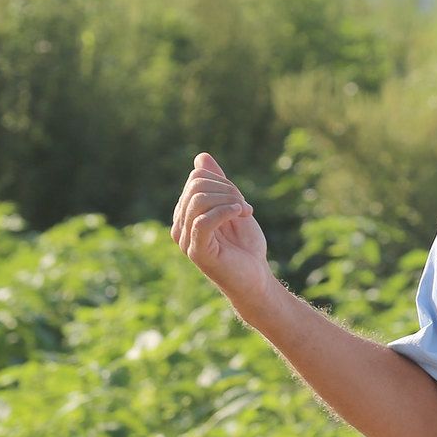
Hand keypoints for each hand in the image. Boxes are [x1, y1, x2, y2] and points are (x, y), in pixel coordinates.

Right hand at [171, 152, 273, 307]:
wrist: (256, 279)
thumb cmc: (245, 247)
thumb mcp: (233, 206)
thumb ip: (218, 183)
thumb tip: (201, 157)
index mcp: (186, 213)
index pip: (196, 178)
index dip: (222, 182)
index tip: (240, 199)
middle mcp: (180, 226)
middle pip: (195, 186)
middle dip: (226, 189)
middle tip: (245, 207)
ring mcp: (186, 240)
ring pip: (198, 200)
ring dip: (229, 200)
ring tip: (245, 212)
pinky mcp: (197, 252)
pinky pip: (202, 221)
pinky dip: (225, 211)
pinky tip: (241, 213)